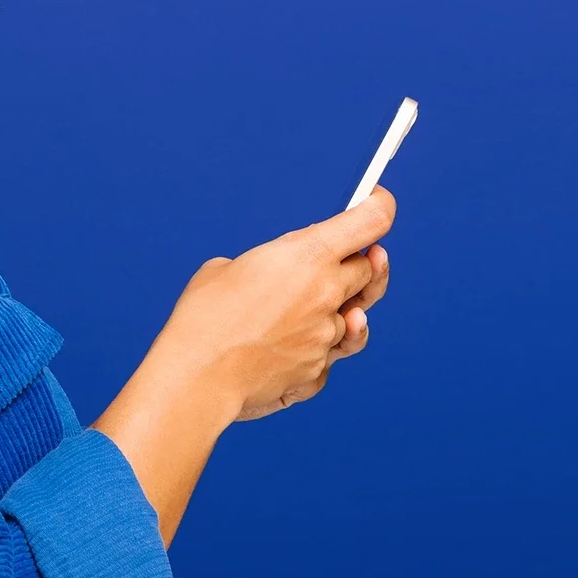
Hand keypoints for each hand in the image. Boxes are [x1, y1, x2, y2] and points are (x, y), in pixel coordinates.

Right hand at [160, 187, 395, 421]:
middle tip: (334, 261)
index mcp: (309, 256)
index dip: (379, 206)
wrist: (198, 376)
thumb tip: (270, 276)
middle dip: (356, 263)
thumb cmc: (204, 318)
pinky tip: (286, 347)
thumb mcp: (229, 267)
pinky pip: (328, 356)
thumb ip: (267, 265)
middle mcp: (328, 294)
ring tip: (305, 309)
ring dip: (335, 311)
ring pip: (353, 318)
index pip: (371, 222)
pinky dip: (314, 351)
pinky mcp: (318, 371)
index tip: (377, 200)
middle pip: (369, 270)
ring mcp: (327, 336)